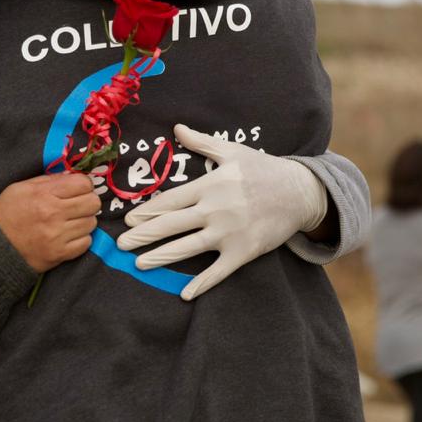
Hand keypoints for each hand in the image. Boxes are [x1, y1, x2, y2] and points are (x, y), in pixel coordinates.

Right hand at [0, 174, 98, 272]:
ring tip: (71, 221)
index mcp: (44, 194)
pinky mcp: (60, 254)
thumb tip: (72, 177)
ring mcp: (57, 235)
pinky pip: (86, 243)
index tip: (77, 189)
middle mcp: (53, 213)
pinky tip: (69, 235)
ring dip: (84, 221)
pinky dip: (81, 239)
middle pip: (93, 202)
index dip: (83, 185)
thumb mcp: (21, 187)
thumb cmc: (7, 213)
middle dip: (87, 201)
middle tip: (77, 205)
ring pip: (91, 223)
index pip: (83, 183)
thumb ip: (48, 180)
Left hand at [118, 124, 328, 300]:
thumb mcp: (232, 151)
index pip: (169, 201)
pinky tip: (185, 294)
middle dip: (143, 235)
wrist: (300, 191)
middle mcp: (214, 209)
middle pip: (170, 225)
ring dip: (160, 257)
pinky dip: (202, 284)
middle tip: (121, 245)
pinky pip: (218, 271)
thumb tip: (177, 127)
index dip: (146, 211)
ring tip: (139, 264)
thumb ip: (202, 142)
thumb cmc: (263, 169)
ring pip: (187, 248)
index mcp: (209, 185)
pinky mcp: (244, 251)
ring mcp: (228, 233)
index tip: (128, 220)